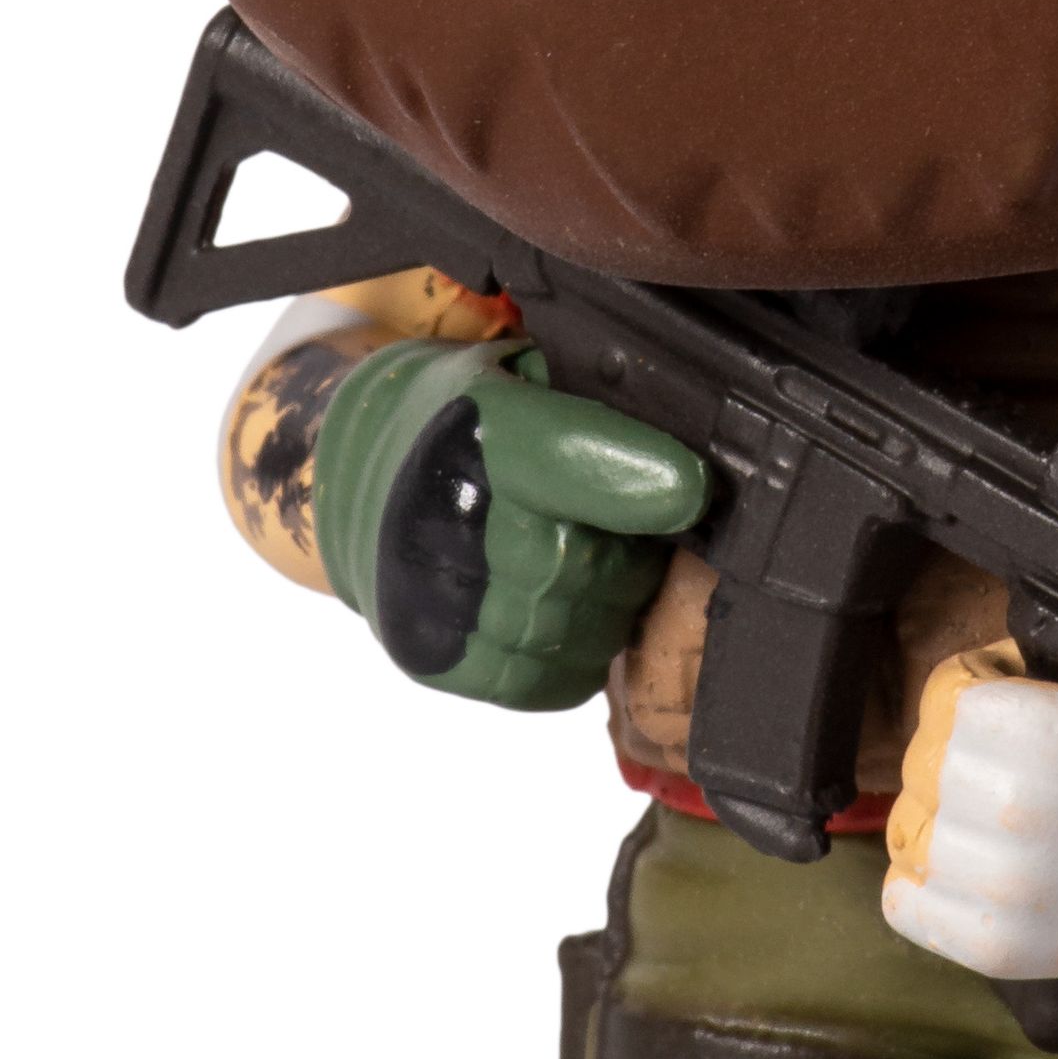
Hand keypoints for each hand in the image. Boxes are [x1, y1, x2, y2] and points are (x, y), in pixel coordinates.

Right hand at [313, 339, 704, 708]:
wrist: (354, 477)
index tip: (694, 492)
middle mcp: (442, 515)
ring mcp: (431, 596)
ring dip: (606, 609)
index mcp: (475, 425)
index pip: (564, 459)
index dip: (639, 479)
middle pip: (586, 562)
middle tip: (625, 529)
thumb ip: (606, 403)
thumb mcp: (527, 376)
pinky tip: (562, 617)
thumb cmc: (465, 422)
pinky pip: (545, 682)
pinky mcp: (433, 657)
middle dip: (630, 553)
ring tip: (585, 568)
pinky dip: (574, 658)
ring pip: (576, 630)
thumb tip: (702, 448)